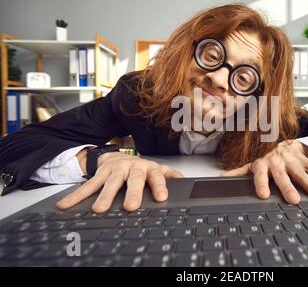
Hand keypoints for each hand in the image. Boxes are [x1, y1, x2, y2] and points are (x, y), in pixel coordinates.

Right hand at [56, 152, 182, 212]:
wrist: (117, 156)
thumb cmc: (139, 168)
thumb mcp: (156, 170)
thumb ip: (168, 175)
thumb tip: (183, 180)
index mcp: (147, 168)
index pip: (156, 177)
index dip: (159, 186)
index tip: (161, 197)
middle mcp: (131, 168)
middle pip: (132, 180)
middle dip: (131, 193)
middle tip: (130, 207)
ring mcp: (114, 171)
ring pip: (108, 183)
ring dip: (103, 196)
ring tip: (99, 209)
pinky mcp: (99, 174)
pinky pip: (87, 186)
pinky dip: (76, 196)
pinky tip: (66, 205)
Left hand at [221, 140, 307, 203]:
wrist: (283, 139)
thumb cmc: (266, 155)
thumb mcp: (252, 161)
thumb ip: (238, 171)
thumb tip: (221, 180)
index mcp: (264, 164)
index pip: (261, 174)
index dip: (261, 184)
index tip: (264, 195)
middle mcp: (279, 162)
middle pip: (284, 176)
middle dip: (289, 188)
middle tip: (294, 201)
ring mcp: (295, 162)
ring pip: (304, 174)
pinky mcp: (307, 161)